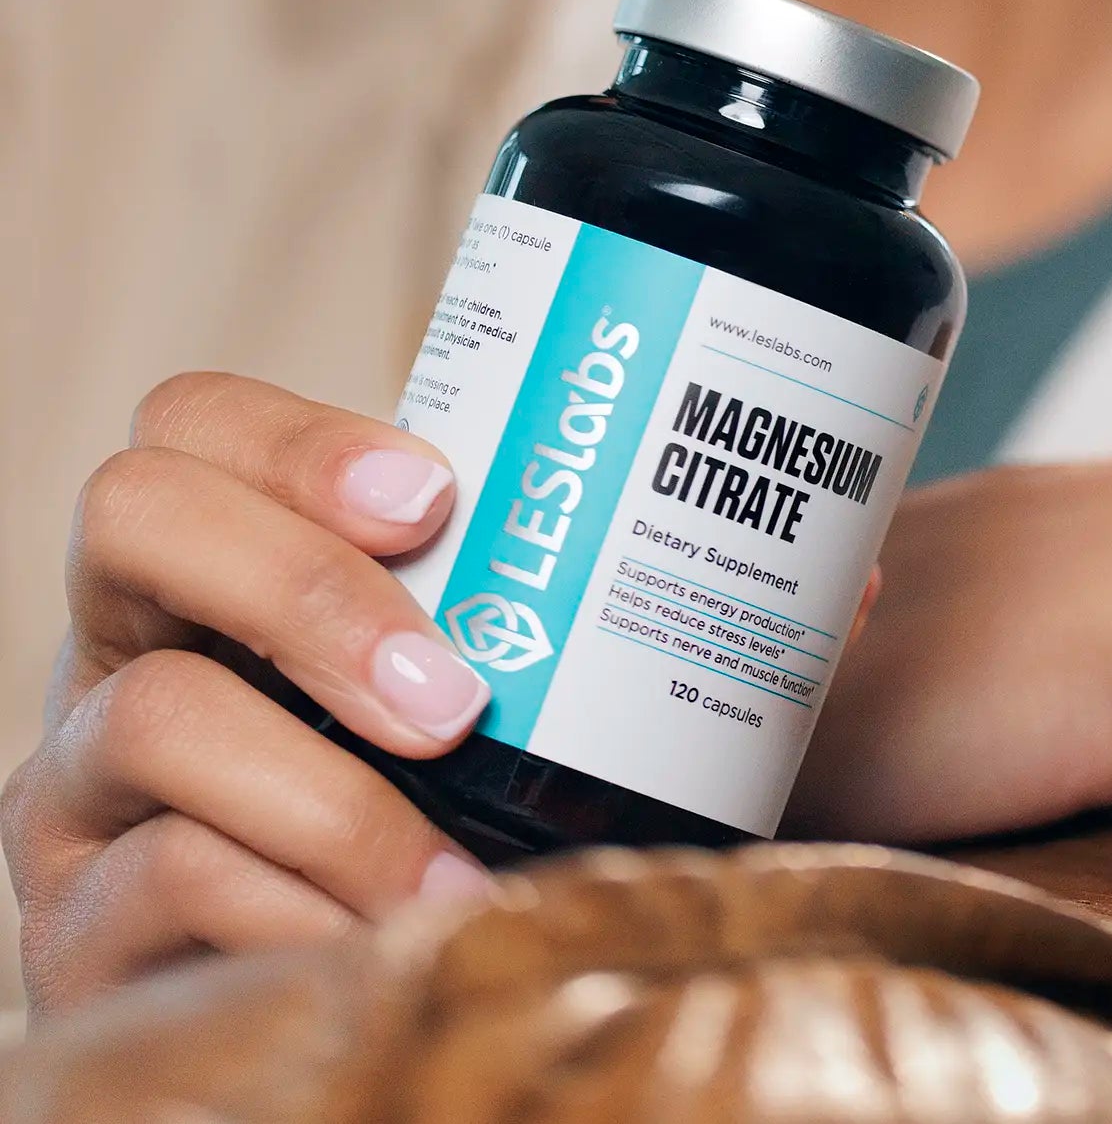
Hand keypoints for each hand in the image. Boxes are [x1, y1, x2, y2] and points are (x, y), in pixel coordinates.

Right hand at [2, 375, 497, 1014]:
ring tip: (453, 876)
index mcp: (203, 570)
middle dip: (311, 589)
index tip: (433, 498)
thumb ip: (497, 617)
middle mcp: (115, 650)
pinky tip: (385, 944)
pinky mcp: (72, 930)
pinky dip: (299, 911)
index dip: (303, 439)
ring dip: (334, 796)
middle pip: (136, 515)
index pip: (195, 421)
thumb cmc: (415, 820)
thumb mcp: (431, 695)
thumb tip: (705, 570)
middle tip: (452, 703)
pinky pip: (167, 881)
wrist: (307, 1023)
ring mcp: (76, 788)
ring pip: (156, 714)